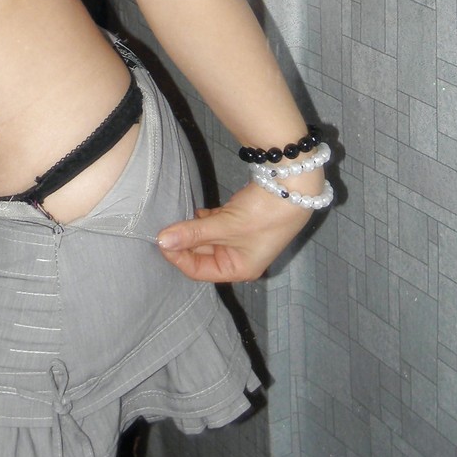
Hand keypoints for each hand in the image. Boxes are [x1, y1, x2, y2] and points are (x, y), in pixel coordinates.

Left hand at [157, 182, 326, 282]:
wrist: (294, 185)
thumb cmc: (264, 214)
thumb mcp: (226, 225)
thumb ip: (193, 233)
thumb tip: (162, 240)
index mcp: (239, 269)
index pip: (199, 271)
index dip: (178, 257)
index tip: (161, 240)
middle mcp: (240, 259)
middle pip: (202, 254)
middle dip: (185, 241)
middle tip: (165, 227)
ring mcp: (241, 240)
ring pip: (208, 239)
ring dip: (194, 229)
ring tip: (178, 218)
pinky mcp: (242, 222)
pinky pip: (217, 226)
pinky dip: (206, 220)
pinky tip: (197, 211)